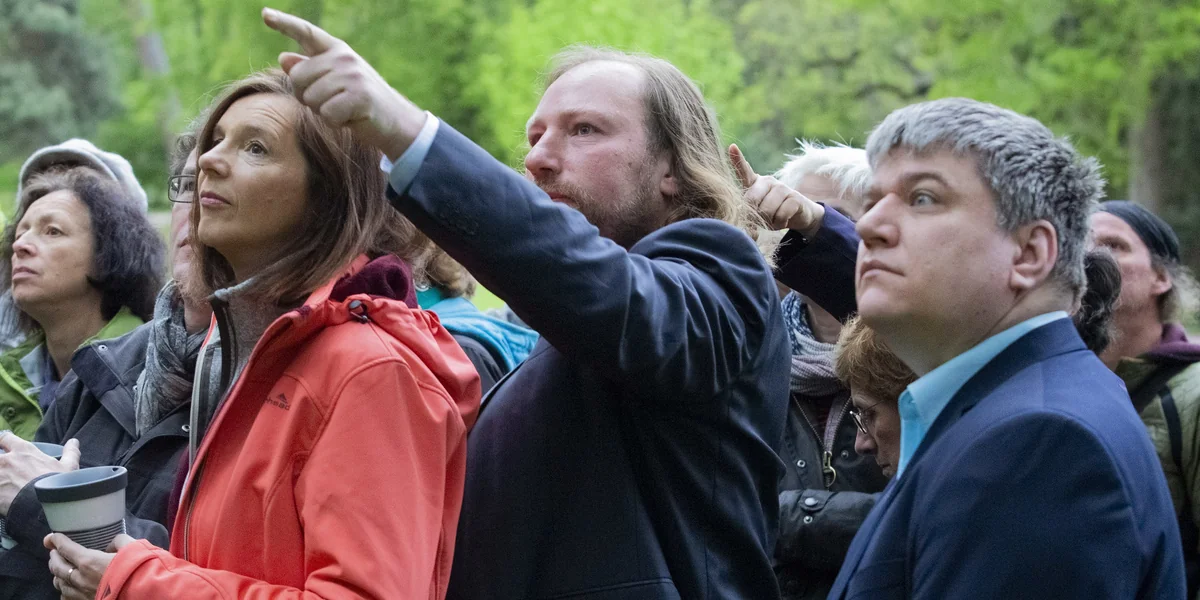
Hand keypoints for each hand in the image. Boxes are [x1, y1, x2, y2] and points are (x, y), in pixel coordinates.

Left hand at [0, 434, 78, 515]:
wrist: (44, 506)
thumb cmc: (57, 485)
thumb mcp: (69, 467)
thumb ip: (70, 453)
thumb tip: (74, 442)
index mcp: (24, 451)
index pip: (5, 438)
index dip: (2, 442)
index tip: (2, 447)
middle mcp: (7, 460)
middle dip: (0, 463)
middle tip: (5, 471)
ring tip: (5, 485)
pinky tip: (3, 497)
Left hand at [46, 533, 132, 599]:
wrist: (144, 592)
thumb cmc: (139, 567)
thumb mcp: (131, 545)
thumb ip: (118, 542)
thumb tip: (111, 546)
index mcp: (89, 561)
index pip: (66, 548)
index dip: (56, 541)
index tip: (51, 538)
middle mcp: (80, 578)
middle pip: (57, 567)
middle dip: (54, 557)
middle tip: (54, 552)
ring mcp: (81, 594)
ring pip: (59, 584)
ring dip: (57, 575)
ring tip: (59, 570)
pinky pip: (67, 598)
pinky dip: (64, 591)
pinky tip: (67, 588)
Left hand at [262, 7, 426, 160]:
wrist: (396, 122)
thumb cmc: (360, 103)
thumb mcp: (333, 84)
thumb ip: (309, 71)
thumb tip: (283, 58)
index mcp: (337, 50)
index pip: (306, 33)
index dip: (284, 23)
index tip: (265, 14)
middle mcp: (344, 57)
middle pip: (298, 78)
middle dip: (308, 97)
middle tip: (332, 103)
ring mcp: (352, 75)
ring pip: (311, 98)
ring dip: (323, 112)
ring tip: (345, 110)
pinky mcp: (359, 95)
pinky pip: (327, 113)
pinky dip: (336, 122)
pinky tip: (352, 118)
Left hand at [729, 144, 824, 236]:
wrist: (799, 215)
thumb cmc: (772, 213)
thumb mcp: (757, 212)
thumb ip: (748, 214)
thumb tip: (743, 226)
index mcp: (754, 183)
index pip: (744, 170)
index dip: (737, 159)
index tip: (731, 147)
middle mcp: (767, 181)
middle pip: (752, 200)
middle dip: (755, 216)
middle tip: (761, 220)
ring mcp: (782, 187)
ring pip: (767, 210)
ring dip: (769, 221)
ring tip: (774, 219)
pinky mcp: (794, 197)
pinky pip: (781, 215)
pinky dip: (781, 223)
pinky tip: (784, 220)